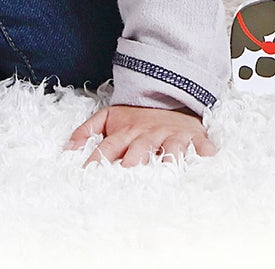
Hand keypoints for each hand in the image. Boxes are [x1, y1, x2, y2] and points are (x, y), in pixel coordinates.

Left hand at [66, 103, 217, 166]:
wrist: (170, 95)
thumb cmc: (137, 116)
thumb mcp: (109, 116)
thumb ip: (87, 130)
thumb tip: (67, 149)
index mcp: (125, 132)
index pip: (107, 148)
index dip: (96, 162)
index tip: (86, 178)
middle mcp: (147, 135)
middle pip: (138, 152)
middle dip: (132, 165)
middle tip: (127, 179)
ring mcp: (171, 136)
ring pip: (170, 151)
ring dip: (168, 161)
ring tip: (166, 174)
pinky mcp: (193, 138)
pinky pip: (201, 148)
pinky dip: (205, 155)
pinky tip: (206, 164)